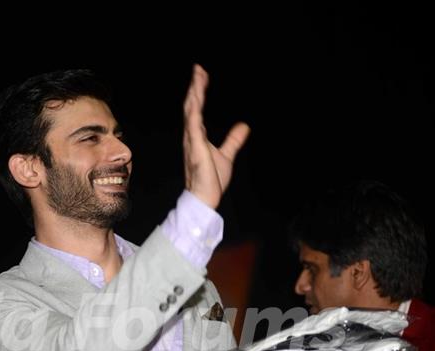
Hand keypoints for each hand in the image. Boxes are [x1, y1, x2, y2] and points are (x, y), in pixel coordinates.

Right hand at [183, 64, 249, 208]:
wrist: (205, 197)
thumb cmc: (212, 179)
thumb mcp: (227, 154)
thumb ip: (233, 140)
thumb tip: (244, 126)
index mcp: (197, 136)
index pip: (196, 109)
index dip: (199, 92)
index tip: (202, 76)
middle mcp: (191, 135)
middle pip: (191, 106)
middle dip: (195, 87)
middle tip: (198, 68)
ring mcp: (192, 141)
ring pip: (190, 111)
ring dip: (194, 93)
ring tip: (197, 76)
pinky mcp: (196, 147)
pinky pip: (193, 125)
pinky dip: (194, 110)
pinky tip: (195, 98)